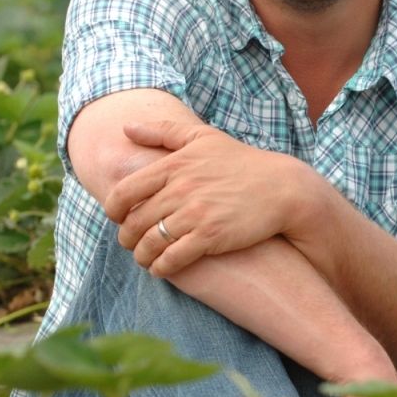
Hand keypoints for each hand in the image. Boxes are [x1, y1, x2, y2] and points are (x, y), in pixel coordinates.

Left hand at [105, 121, 318, 275]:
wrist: (283, 189)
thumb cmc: (243, 162)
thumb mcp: (204, 136)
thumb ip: (163, 131)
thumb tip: (126, 128)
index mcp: (174, 165)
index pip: (124, 192)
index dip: (113, 210)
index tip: (119, 218)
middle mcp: (181, 189)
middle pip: (134, 223)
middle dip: (127, 238)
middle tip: (132, 244)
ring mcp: (195, 214)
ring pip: (150, 244)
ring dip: (142, 256)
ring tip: (146, 259)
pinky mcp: (210, 237)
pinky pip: (172, 259)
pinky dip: (161, 268)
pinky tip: (162, 268)